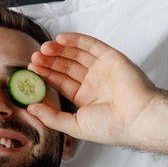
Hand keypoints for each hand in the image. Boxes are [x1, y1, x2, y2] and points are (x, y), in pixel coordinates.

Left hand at [27, 32, 158, 146]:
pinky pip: (92, 45)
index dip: (46, 75)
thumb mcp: (75, 125)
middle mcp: (94, 82)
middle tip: (34, 57)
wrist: (137, 119)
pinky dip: (76, 40)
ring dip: (60, 49)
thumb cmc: (111, 127)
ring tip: (44, 48)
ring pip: (77, 54)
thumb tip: (30, 108)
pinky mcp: (112, 58)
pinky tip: (61, 39)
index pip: (61, 82)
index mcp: (86, 98)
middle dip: (50, 61)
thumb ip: (51, 117)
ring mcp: (103, 69)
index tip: (31, 70)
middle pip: (67, 66)